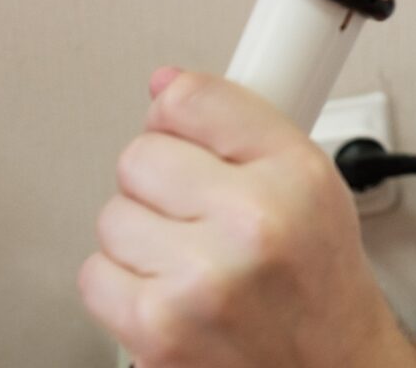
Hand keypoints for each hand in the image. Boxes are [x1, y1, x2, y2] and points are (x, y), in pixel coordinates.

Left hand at [79, 68, 409, 366]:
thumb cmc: (320, 282)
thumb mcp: (313, 182)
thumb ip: (242, 124)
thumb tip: (164, 84)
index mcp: (296, 175)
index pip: (194, 100)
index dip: (180, 114)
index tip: (186, 129)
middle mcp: (253, 223)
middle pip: (141, 155)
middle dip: (163, 181)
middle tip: (202, 211)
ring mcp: (199, 281)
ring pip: (113, 215)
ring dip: (142, 235)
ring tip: (192, 257)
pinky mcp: (155, 331)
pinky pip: (95, 274)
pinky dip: (123, 283)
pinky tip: (170, 291)